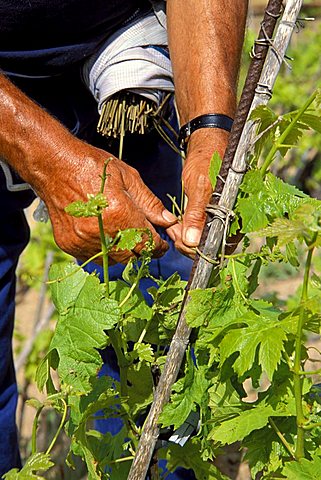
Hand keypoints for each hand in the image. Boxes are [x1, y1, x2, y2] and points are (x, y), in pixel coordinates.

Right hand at [34, 140, 177, 262]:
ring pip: (113, 260)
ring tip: (122, 234)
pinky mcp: (69, 244)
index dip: (159, 246)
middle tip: (143, 238)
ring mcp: (82, 241)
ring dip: (122, 252)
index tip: (162, 244)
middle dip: (141, 250)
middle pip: (132, 256)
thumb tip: (168, 221)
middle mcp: (100, 232)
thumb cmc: (92, 167)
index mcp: (119, 214)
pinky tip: (103, 234)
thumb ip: (149, 203)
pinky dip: (102, 250)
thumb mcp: (128, 178)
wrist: (54, 165)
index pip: (148, 243)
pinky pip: (92, 257)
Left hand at [167, 129, 228, 255]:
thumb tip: (192, 241)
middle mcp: (234, 218)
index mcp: (238, 212)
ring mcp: (225, 216)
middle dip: (192, 245)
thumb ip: (197, 214)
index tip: (183, 244)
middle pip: (214, 246)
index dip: (202, 250)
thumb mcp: (199, 185)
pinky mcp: (215, 213)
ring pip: (206, 240)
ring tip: (175, 230)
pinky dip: (190, 231)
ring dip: (189, 239)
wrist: (207, 141)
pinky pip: (204, 230)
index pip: (223, 245)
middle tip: (175, 236)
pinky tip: (179, 226)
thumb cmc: (208, 158)